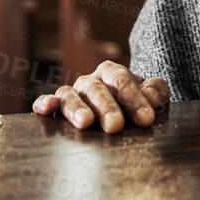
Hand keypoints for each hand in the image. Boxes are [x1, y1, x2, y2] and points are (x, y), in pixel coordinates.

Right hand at [32, 60, 168, 131]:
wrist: (118, 115)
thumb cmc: (134, 107)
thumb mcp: (149, 99)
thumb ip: (155, 93)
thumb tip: (151, 96)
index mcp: (112, 74)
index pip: (122, 81)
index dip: (135, 99)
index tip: (146, 119)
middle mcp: (89, 82)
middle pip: (96, 89)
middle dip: (107, 107)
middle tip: (115, 125)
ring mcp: (71, 94)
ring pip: (69, 95)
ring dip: (76, 108)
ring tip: (85, 123)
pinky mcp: (55, 108)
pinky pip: (45, 102)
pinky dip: (44, 103)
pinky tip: (48, 108)